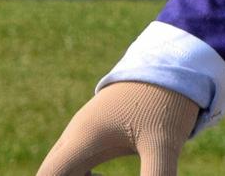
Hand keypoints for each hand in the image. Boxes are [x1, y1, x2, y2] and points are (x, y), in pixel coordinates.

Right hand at [36, 81, 199, 175]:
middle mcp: (77, 133)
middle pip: (53, 171)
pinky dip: (86, 174)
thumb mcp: (165, 144)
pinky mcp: (99, 128)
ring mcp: (85, 129)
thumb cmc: (167, 100)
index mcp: (84, 137)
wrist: (175, 60)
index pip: (49, 175)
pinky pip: (79, 158)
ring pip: (66, 165)